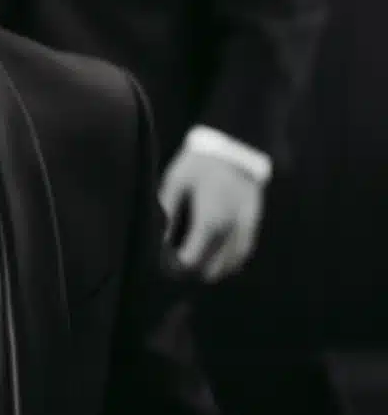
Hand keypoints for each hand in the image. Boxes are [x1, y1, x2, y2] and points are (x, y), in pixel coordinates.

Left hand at [159, 149, 264, 281]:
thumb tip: (160, 239)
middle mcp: (230, 230)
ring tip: (196, 263)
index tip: (165, 262)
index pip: (192, 261)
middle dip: (193, 272)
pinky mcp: (254, 222)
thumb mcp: (176, 183)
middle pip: (212, 269)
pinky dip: (230, 260)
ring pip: (231, 265)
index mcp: (209, 222)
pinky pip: (243, 252)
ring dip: (213, 269)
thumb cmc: (200, 162)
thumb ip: (168, 214)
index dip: (176, 266)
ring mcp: (245, 227)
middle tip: (178, 264)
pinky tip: (217, 257)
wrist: (236, 143)